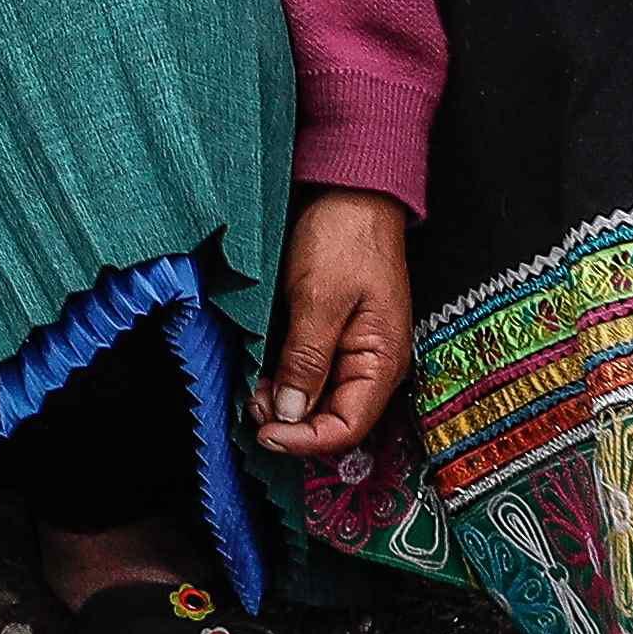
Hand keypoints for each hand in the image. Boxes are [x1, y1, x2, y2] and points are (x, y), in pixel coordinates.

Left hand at [253, 191, 411, 460]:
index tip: (265, 433)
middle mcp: (371, 366)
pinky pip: (310, 375)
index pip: (348, 428)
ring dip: (282, 404)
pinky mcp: (333, 338)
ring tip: (250, 391)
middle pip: (332, 420)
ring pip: (317, 401)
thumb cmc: (344, 238)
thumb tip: (291, 413)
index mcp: (382, 362)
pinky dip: (283, 381)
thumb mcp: (319, 299)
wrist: (351, 193)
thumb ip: (306, 359)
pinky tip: (259, 374)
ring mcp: (352, 353)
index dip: (305, 440)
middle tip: (250, 408)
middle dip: (290, 423)